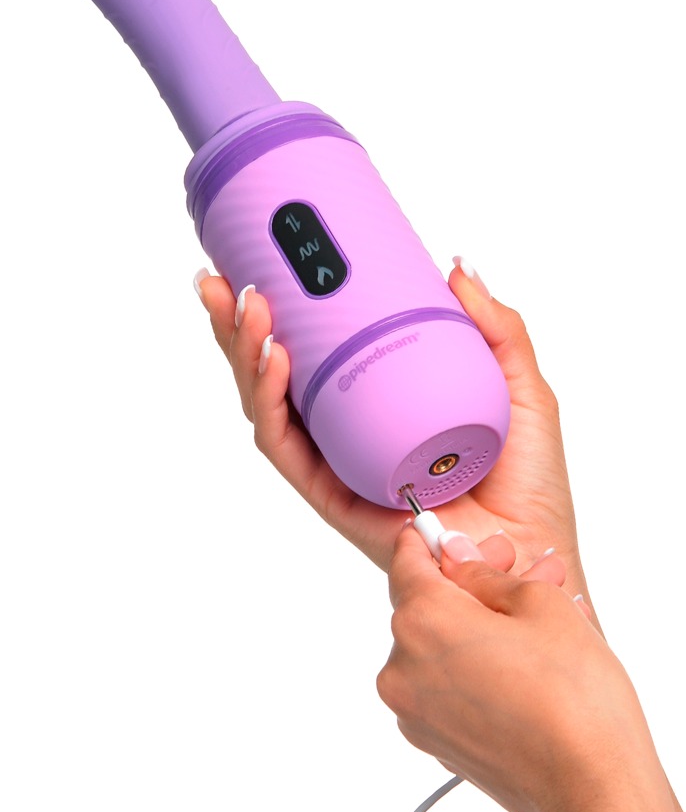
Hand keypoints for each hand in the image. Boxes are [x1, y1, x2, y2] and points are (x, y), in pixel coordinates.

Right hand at [194, 261, 585, 597]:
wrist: (534, 552)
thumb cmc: (528, 479)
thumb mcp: (516, 381)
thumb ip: (494, 325)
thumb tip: (455, 264)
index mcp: (376, 403)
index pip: (315, 350)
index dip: (281, 308)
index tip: (259, 259)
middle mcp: (346, 432)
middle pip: (275, 373)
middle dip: (239, 325)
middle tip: (221, 278)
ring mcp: (336, 464)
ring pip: (268, 406)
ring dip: (246, 353)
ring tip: (248, 306)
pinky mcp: (334, 496)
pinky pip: (288, 448)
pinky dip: (272, 403)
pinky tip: (276, 359)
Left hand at [377, 524, 676, 811]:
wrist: (592, 787)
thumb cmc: (572, 701)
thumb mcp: (538, 603)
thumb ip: (484, 572)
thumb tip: (458, 556)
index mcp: (421, 621)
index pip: (406, 559)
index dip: (431, 539)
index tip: (450, 535)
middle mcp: (403, 666)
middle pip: (425, 603)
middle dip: (470, 582)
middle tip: (515, 570)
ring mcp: (415, 709)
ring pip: (439, 644)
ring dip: (477, 623)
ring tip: (534, 618)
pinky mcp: (433, 740)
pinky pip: (444, 682)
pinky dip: (472, 662)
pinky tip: (520, 657)